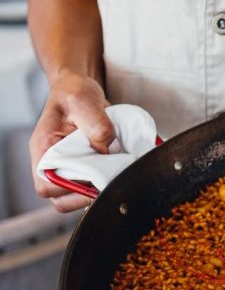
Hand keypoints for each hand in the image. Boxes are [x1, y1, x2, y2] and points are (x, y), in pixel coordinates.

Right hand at [29, 70, 113, 212]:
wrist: (80, 90)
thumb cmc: (74, 93)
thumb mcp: (84, 101)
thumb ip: (96, 124)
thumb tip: (107, 148)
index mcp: (44, 149)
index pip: (47, 185)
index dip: (69, 189)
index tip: (94, 180)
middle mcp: (51, 163)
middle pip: (61, 199)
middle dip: (86, 197)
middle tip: (109, 182)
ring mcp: (66, 169)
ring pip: (76, 198)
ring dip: (97, 193)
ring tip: (113, 175)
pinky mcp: (80, 170)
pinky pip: (89, 188)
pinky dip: (104, 184)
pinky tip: (116, 171)